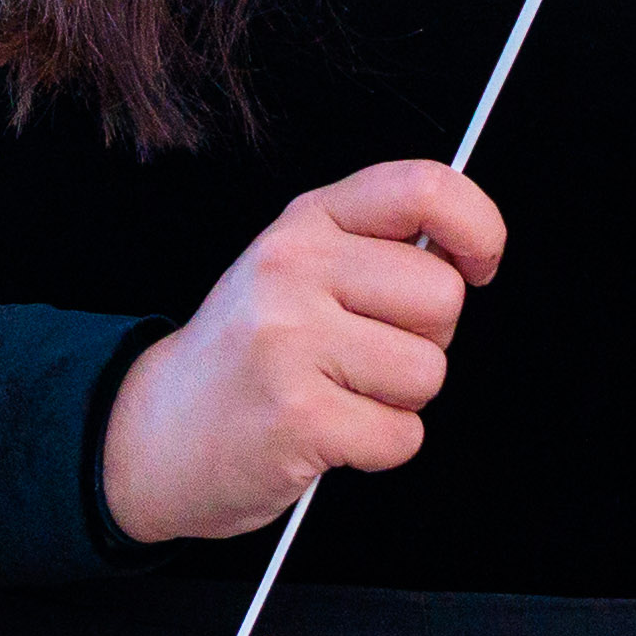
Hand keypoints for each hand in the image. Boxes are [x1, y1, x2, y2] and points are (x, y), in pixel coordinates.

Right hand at [96, 160, 505, 547]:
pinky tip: (329, 433)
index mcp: (305, 223)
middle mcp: (293, 269)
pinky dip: (378, 448)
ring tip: (339, 394)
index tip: (480, 263)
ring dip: (399, 400)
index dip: (478, 227)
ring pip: (428, 372)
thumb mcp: (294, 268)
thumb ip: (373, 245)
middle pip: (443, 296)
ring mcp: (290, 340)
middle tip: (364, 355)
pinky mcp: (297, 416)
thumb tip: (468, 250)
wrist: (155, 432)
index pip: (424, 187)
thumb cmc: (244, 353)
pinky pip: (402, 435)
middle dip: (425, 340)